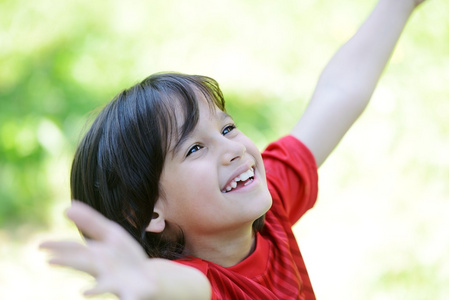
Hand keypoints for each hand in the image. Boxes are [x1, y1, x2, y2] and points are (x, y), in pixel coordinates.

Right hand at [40, 201, 158, 299]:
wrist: (149, 276)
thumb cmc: (124, 257)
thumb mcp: (110, 235)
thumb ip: (91, 222)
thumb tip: (68, 206)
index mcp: (95, 255)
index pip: (74, 249)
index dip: (58, 246)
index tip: (41, 246)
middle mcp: (102, 271)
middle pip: (86, 265)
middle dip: (69, 262)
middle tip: (51, 261)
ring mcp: (116, 284)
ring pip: (104, 286)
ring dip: (96, 289)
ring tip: (86, 293)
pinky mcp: (131, 293)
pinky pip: (128, 298)